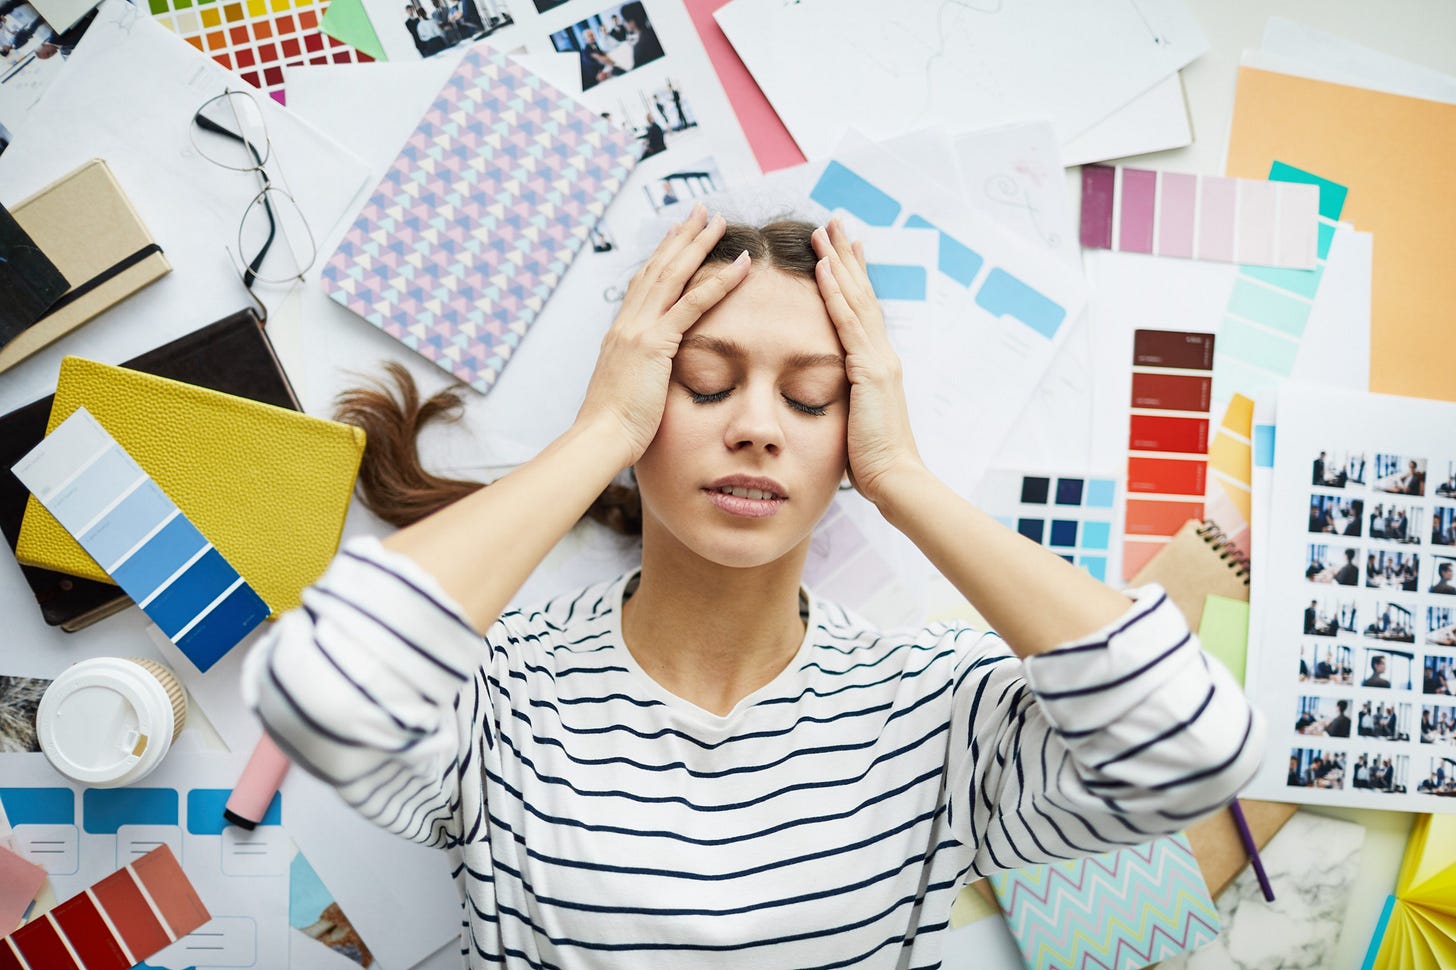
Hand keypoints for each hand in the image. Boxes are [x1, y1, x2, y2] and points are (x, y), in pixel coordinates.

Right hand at [577, 205, 750, 466]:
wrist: (599, 438)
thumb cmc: (613, 428)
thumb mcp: (627, 391)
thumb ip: (640, 374)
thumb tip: (648, 376)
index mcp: (620, 334)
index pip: (643, 284)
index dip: (661, 255)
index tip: (676, 233)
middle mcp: (627, 323)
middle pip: (658, 268)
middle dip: (681, 236)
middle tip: (701, 211)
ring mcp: (639, 330)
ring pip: (673, 275)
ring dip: (699, 244)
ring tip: (719, 221)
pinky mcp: (655, 344)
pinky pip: (693, 304)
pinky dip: (719, 280)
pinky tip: (740, 263)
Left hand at [812, 219, 923, 505]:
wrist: (894, 479)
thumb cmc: (872, 461)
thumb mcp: (856, 420)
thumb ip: (847, 399)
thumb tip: (833, 395)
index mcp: (876, 365)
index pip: (862, 311)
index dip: (852, 278)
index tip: (842, 249)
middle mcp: (881, 354)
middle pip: (861, 294)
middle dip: (846, 255)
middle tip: (833, 221)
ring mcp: (878, 359)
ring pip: (855, 299)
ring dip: (838, 261)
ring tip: (823, 230)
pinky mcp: (870, 370)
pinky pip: (848, 323)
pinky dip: (835, 292)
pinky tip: (823, 267)